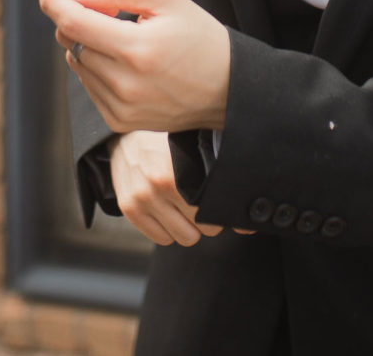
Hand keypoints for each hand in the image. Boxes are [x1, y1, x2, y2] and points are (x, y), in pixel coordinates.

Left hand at [37, 0, 230, 132]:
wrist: (229, 90)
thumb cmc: (199, 37)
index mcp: (136, 49)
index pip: (72, 21)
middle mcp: (124, 84)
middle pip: (70, 40)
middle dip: (79, 16)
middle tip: (111, 8)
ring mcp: (120, 108)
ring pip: (76, 62)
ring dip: (88, 42)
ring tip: (126, 37)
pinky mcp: (119, 121)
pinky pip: (88, 84)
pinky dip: (96, 66)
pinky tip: (126, 62)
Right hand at [108, 131, 222, 246]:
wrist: (125, 133)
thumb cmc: (166, 140)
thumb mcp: (192, 147)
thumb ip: (216, 172)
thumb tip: (247, 222)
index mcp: (174, 175)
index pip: (207, 215)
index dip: (217, 212)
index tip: (216, 204)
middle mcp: (155, 189)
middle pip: (197, 232)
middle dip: (202, 222)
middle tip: (199, 205)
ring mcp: (140, 201)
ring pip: (181, 239)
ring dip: (186, 227)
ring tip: (183, 207)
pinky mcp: (129, 209)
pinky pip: (161, 238)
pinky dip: (168, 230)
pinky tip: (168, 210)